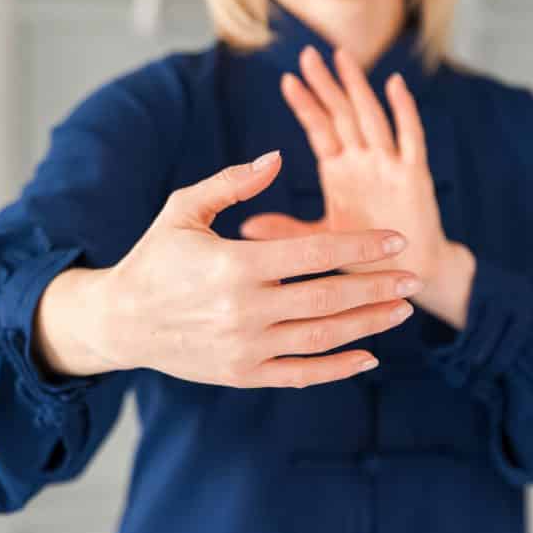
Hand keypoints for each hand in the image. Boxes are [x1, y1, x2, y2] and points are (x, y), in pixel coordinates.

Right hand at [33, 150, 424, 387]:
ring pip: (322, 338)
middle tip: (413, 275)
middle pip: (328, 299)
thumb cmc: (154, 257)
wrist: (120, 321)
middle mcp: (243, 310)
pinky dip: (338, 368)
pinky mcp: (242, 374)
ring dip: (368, 324)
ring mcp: (244, 348)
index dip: (360, 246)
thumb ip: (232, 183)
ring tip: (403, 309)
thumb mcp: (183, 209)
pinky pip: (301, 375)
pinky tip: (369, 355)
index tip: (396, 239)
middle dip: (377, 287)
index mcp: (233, 265)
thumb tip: (276, 158)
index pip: (314, 254)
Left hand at [240, 45, 455, 290]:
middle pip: (342, 114)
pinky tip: (394, 85)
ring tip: (342, 57)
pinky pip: (409, 138)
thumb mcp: (323, 238)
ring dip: (357, 87)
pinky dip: (404, 111)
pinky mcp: (413, 176)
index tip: (287, 80)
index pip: (320, 129)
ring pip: (370, 117)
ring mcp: (389, 165)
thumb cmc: (367, 254)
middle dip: (326, 84)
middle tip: (308, 53)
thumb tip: (245, 227)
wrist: (408, 276)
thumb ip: (288, 229)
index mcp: (341, 172)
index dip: (306, 105)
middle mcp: (364, 161)